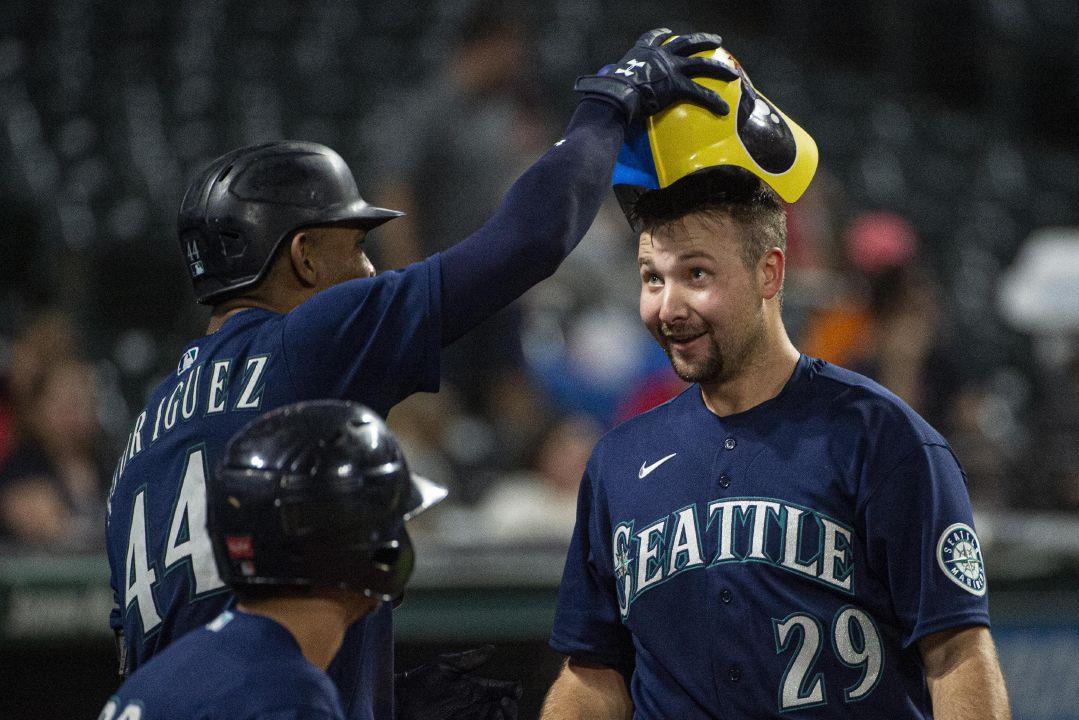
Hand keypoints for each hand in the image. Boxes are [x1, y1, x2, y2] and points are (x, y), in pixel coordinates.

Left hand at [395, 645, 522, 719]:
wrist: (401, 700)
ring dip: (502, 719)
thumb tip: (493, 648)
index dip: (513, 690)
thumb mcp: (446, 665)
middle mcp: (476, 706)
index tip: (515, 689)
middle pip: (504, 711)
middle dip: (510, 709)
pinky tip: (489, 718)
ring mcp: (469, 719)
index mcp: (477, 688)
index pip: (503, 690)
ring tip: (496, 711)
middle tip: (503, 703)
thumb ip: (469, 659)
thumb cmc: (421, 679)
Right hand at [574, 28, 738, 124]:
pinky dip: (712, 101)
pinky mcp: (676, 84)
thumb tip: (592, 91)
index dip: (663, 35)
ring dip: (719, 68)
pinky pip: (699, 92)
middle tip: (715, 40)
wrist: (613, 97)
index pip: (654, 38)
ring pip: (701, 64)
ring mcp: (670, 68)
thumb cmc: (605, 94)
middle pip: (686, 43)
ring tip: (733, 72)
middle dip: (703, 40)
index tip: (669, 33)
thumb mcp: (605, 82)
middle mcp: (659, 55)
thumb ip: (606, 83)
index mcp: (641, 53)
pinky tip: (724, 109)